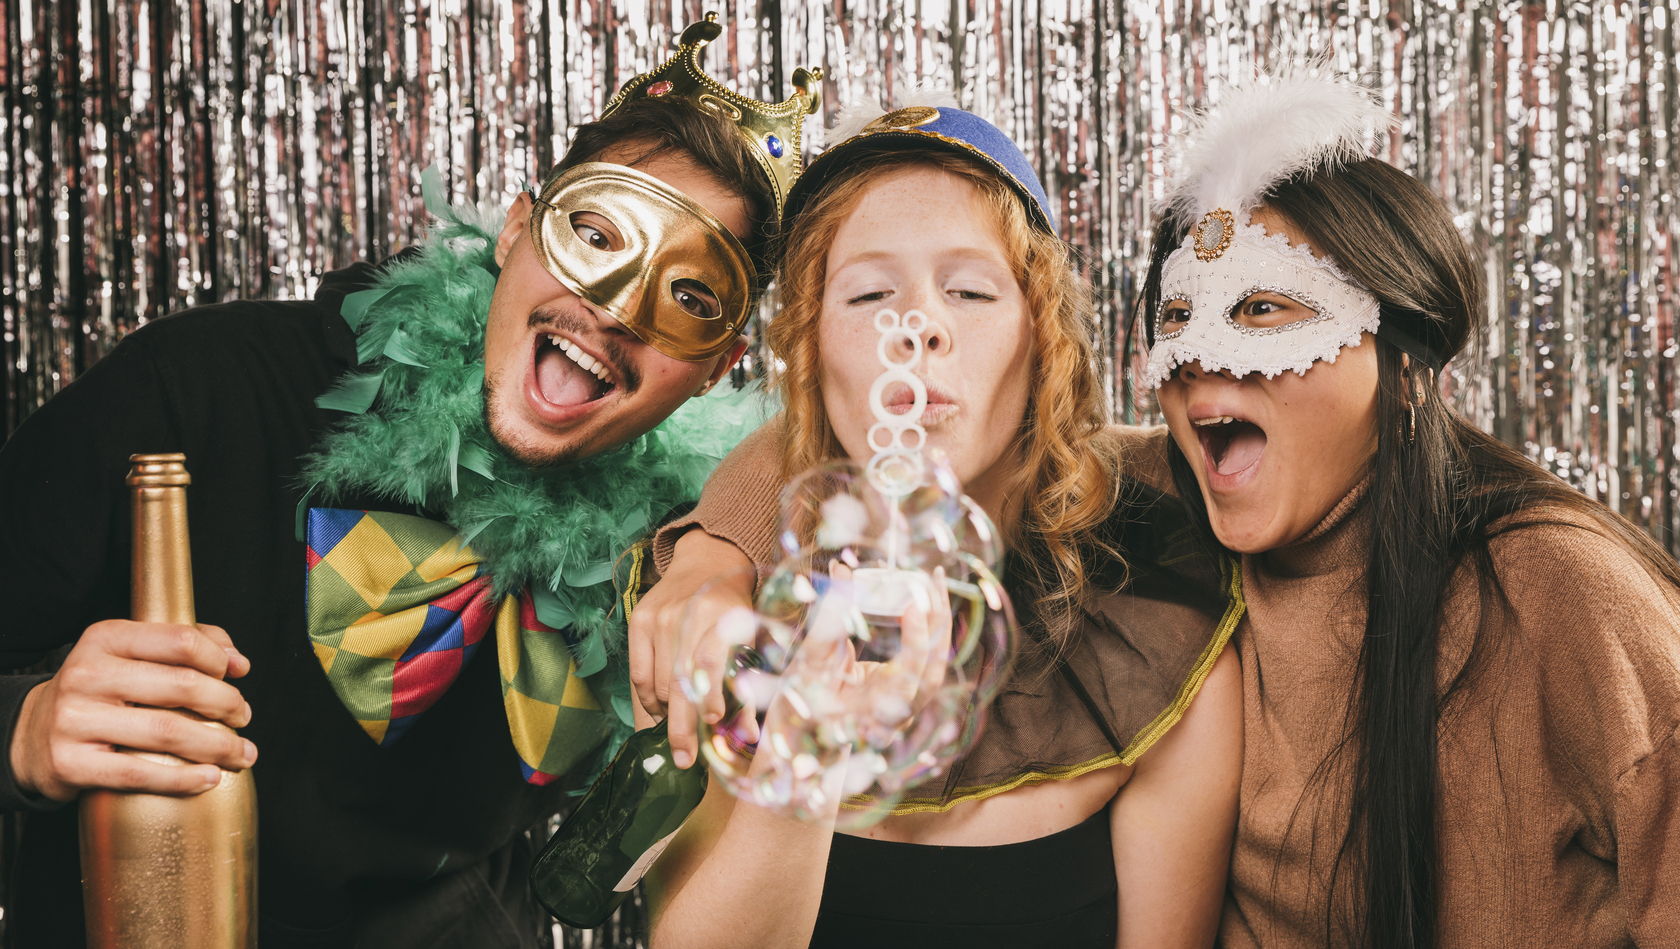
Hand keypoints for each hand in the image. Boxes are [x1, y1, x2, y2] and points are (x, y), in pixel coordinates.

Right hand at [10, 620, 256, 800]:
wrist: (31, 736)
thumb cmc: (99, 692)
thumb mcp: (130, 654)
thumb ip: (186, 645)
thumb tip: (239, 662)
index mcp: (106, 638)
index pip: (180, 640)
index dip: (220, 659)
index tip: (237, 677)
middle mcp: (87, 674)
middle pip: (182, 686)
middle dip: (228, 704)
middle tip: (244, 717)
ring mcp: (75, 719)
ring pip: (168, 731)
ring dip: (218, 745)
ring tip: (241, 753)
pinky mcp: (71, 763)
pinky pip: (140, 773)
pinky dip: (184, 779)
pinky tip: (209, 778)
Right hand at [627, 528, 754, 768]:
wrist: (707, 561)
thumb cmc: (736, 611)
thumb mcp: (752, 637)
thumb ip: (749, 683)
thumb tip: (744, 734)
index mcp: (724, 618)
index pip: (711, 658)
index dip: (710, 692)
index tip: (712, 720)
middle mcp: (689, 615)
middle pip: (680, 679)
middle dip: (681, 725)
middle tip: (682, 759)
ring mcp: (660, 617)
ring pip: (657, 680)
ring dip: (666, 713)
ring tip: (675, 731)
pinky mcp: (639, 620)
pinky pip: (638, 672)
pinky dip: (648, 697)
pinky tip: (659, 708)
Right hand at [793, 565, 952, 733]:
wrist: (799, 733)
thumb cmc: (799, 702)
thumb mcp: (807, 664)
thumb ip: (826, 621)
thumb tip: (842, 573)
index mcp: (872, 717)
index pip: (907, 678)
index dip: (914, 641)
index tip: (911, 605)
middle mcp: (896, 716)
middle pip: (933, 669)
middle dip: (937, 621)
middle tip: (929, 579)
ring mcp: (904, 704)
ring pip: (935, 662)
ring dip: (938, 619)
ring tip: (934, 580)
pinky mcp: (904, 689)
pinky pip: (926, 656)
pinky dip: (928, 624)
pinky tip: (924, 595)